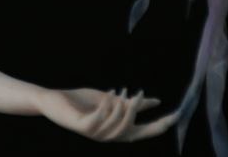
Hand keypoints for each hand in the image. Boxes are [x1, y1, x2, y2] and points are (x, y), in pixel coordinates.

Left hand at [40, 87, 177, 141]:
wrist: (53, 101)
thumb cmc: (81, 101)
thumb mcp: (111, 99)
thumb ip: (130, 102)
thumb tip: (154, 99)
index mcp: (116, 130)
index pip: (143, 132)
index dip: (159, 126)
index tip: (175, 116)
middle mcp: (107, 136)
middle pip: (132, 131)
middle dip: (138, 114)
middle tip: (142, 93)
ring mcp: (95, 133)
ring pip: (117, 126)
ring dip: (122, 108)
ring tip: (123, 91)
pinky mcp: (83, 127)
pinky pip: (99, 120)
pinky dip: (106, 107)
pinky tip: (108, 95)